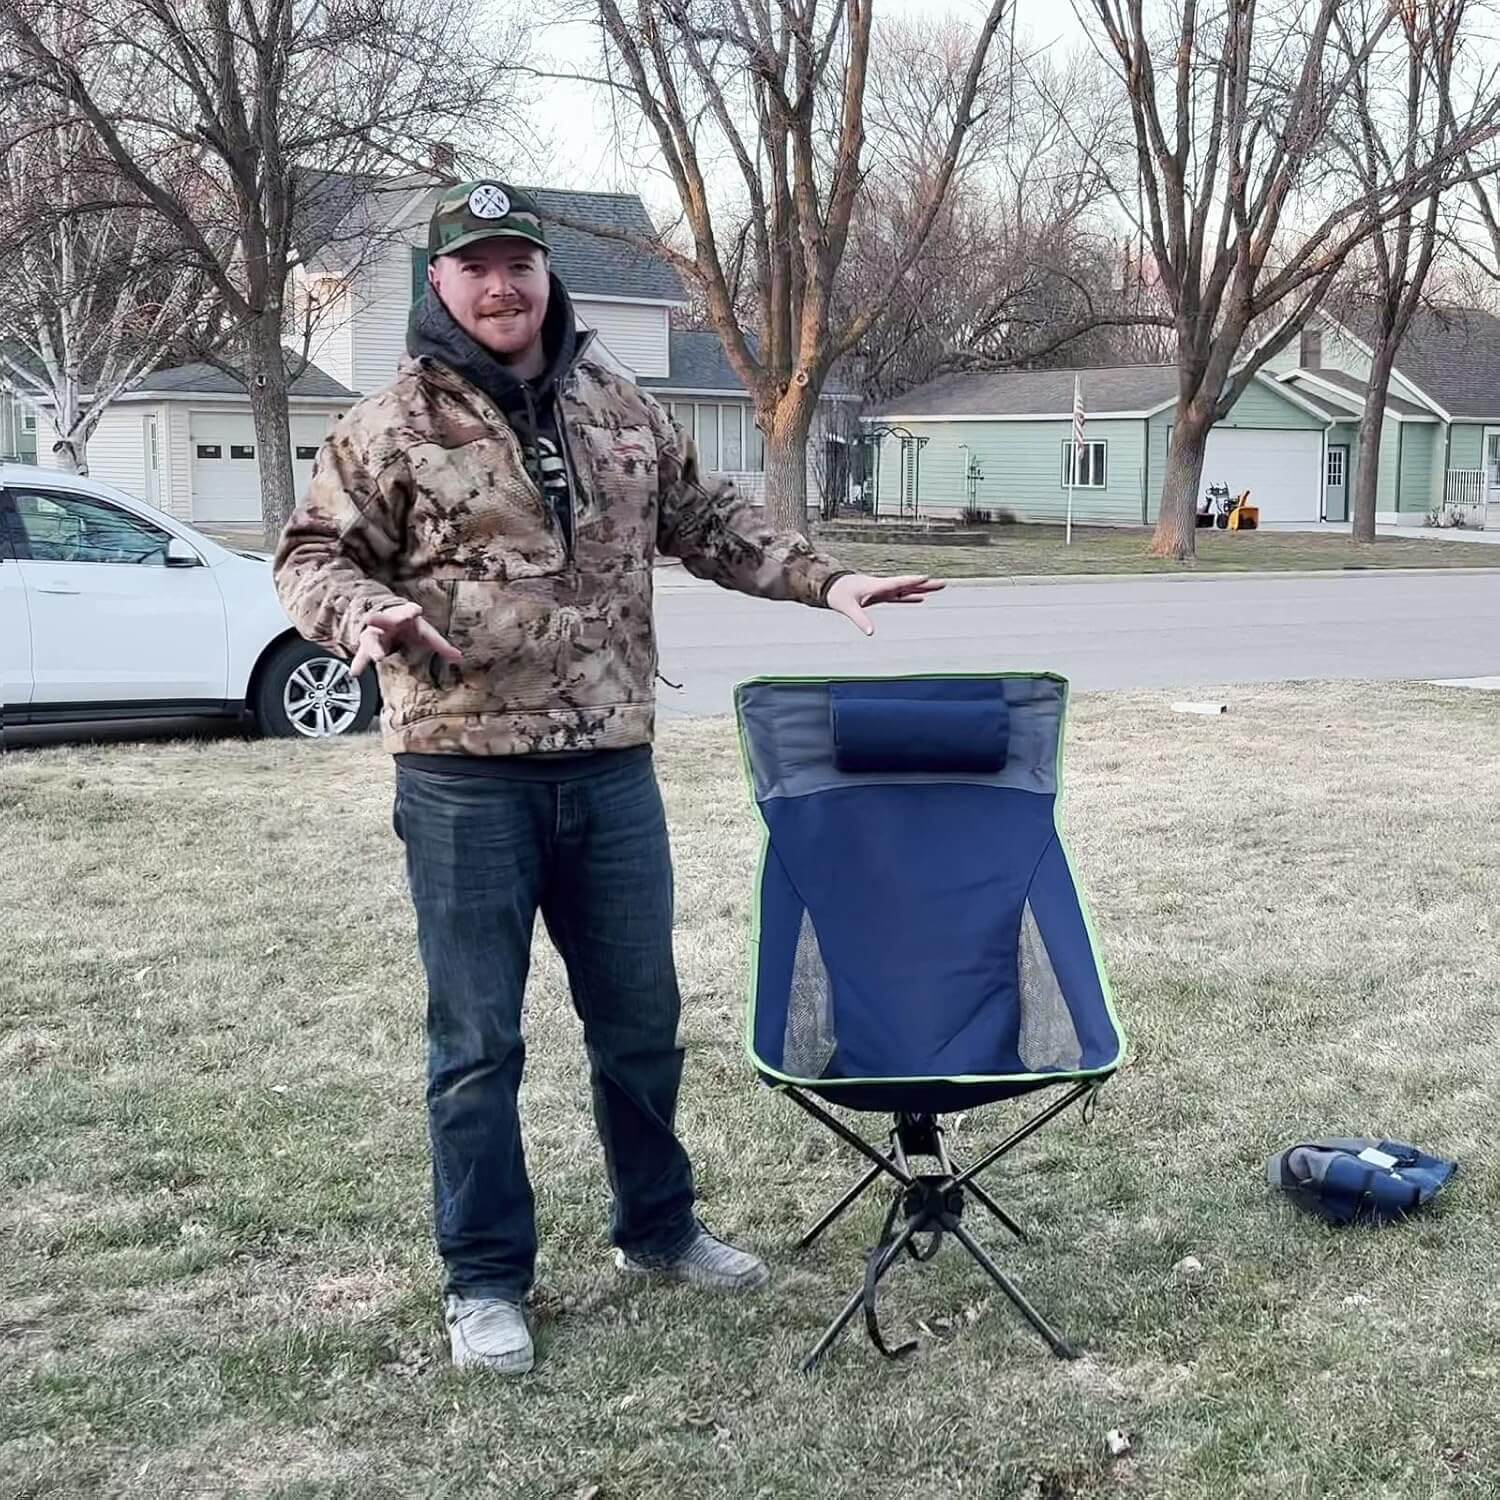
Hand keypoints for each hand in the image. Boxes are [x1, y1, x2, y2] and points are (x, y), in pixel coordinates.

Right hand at [349, 601, 461, 676]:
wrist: (385, 622)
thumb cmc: (408, 628)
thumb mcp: (424, 634)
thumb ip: (440, 645)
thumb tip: (459, 657)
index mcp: (403, 616)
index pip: (407, 611)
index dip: (410, 610)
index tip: (415, 610)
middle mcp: (386, 622)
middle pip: (383, 620)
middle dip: (380, 619)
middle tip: (373, 619)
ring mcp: (374, 634)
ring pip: (370, 638)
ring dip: (372, 647)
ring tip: (377, 656)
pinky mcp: (366, 647)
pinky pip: (362, 656)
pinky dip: (359, 664)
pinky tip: (355, 672)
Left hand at [825, 572, 944, 636]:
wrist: (831, 586)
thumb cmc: (839, 595)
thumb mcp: (848, 608)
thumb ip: (860, 620)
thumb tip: (871, 633)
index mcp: (877, 586)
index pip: (897, 584)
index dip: (911, 581)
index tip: (926, 577)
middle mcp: (883, 586)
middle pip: (908, 585)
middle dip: (925, 584)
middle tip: (943, 583)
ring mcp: (883, 590)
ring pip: (907, 589)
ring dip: (922, 589)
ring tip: (939, 587)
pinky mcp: (881, 594)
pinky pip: (899, 596)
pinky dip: (910, 596)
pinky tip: (920, 598)